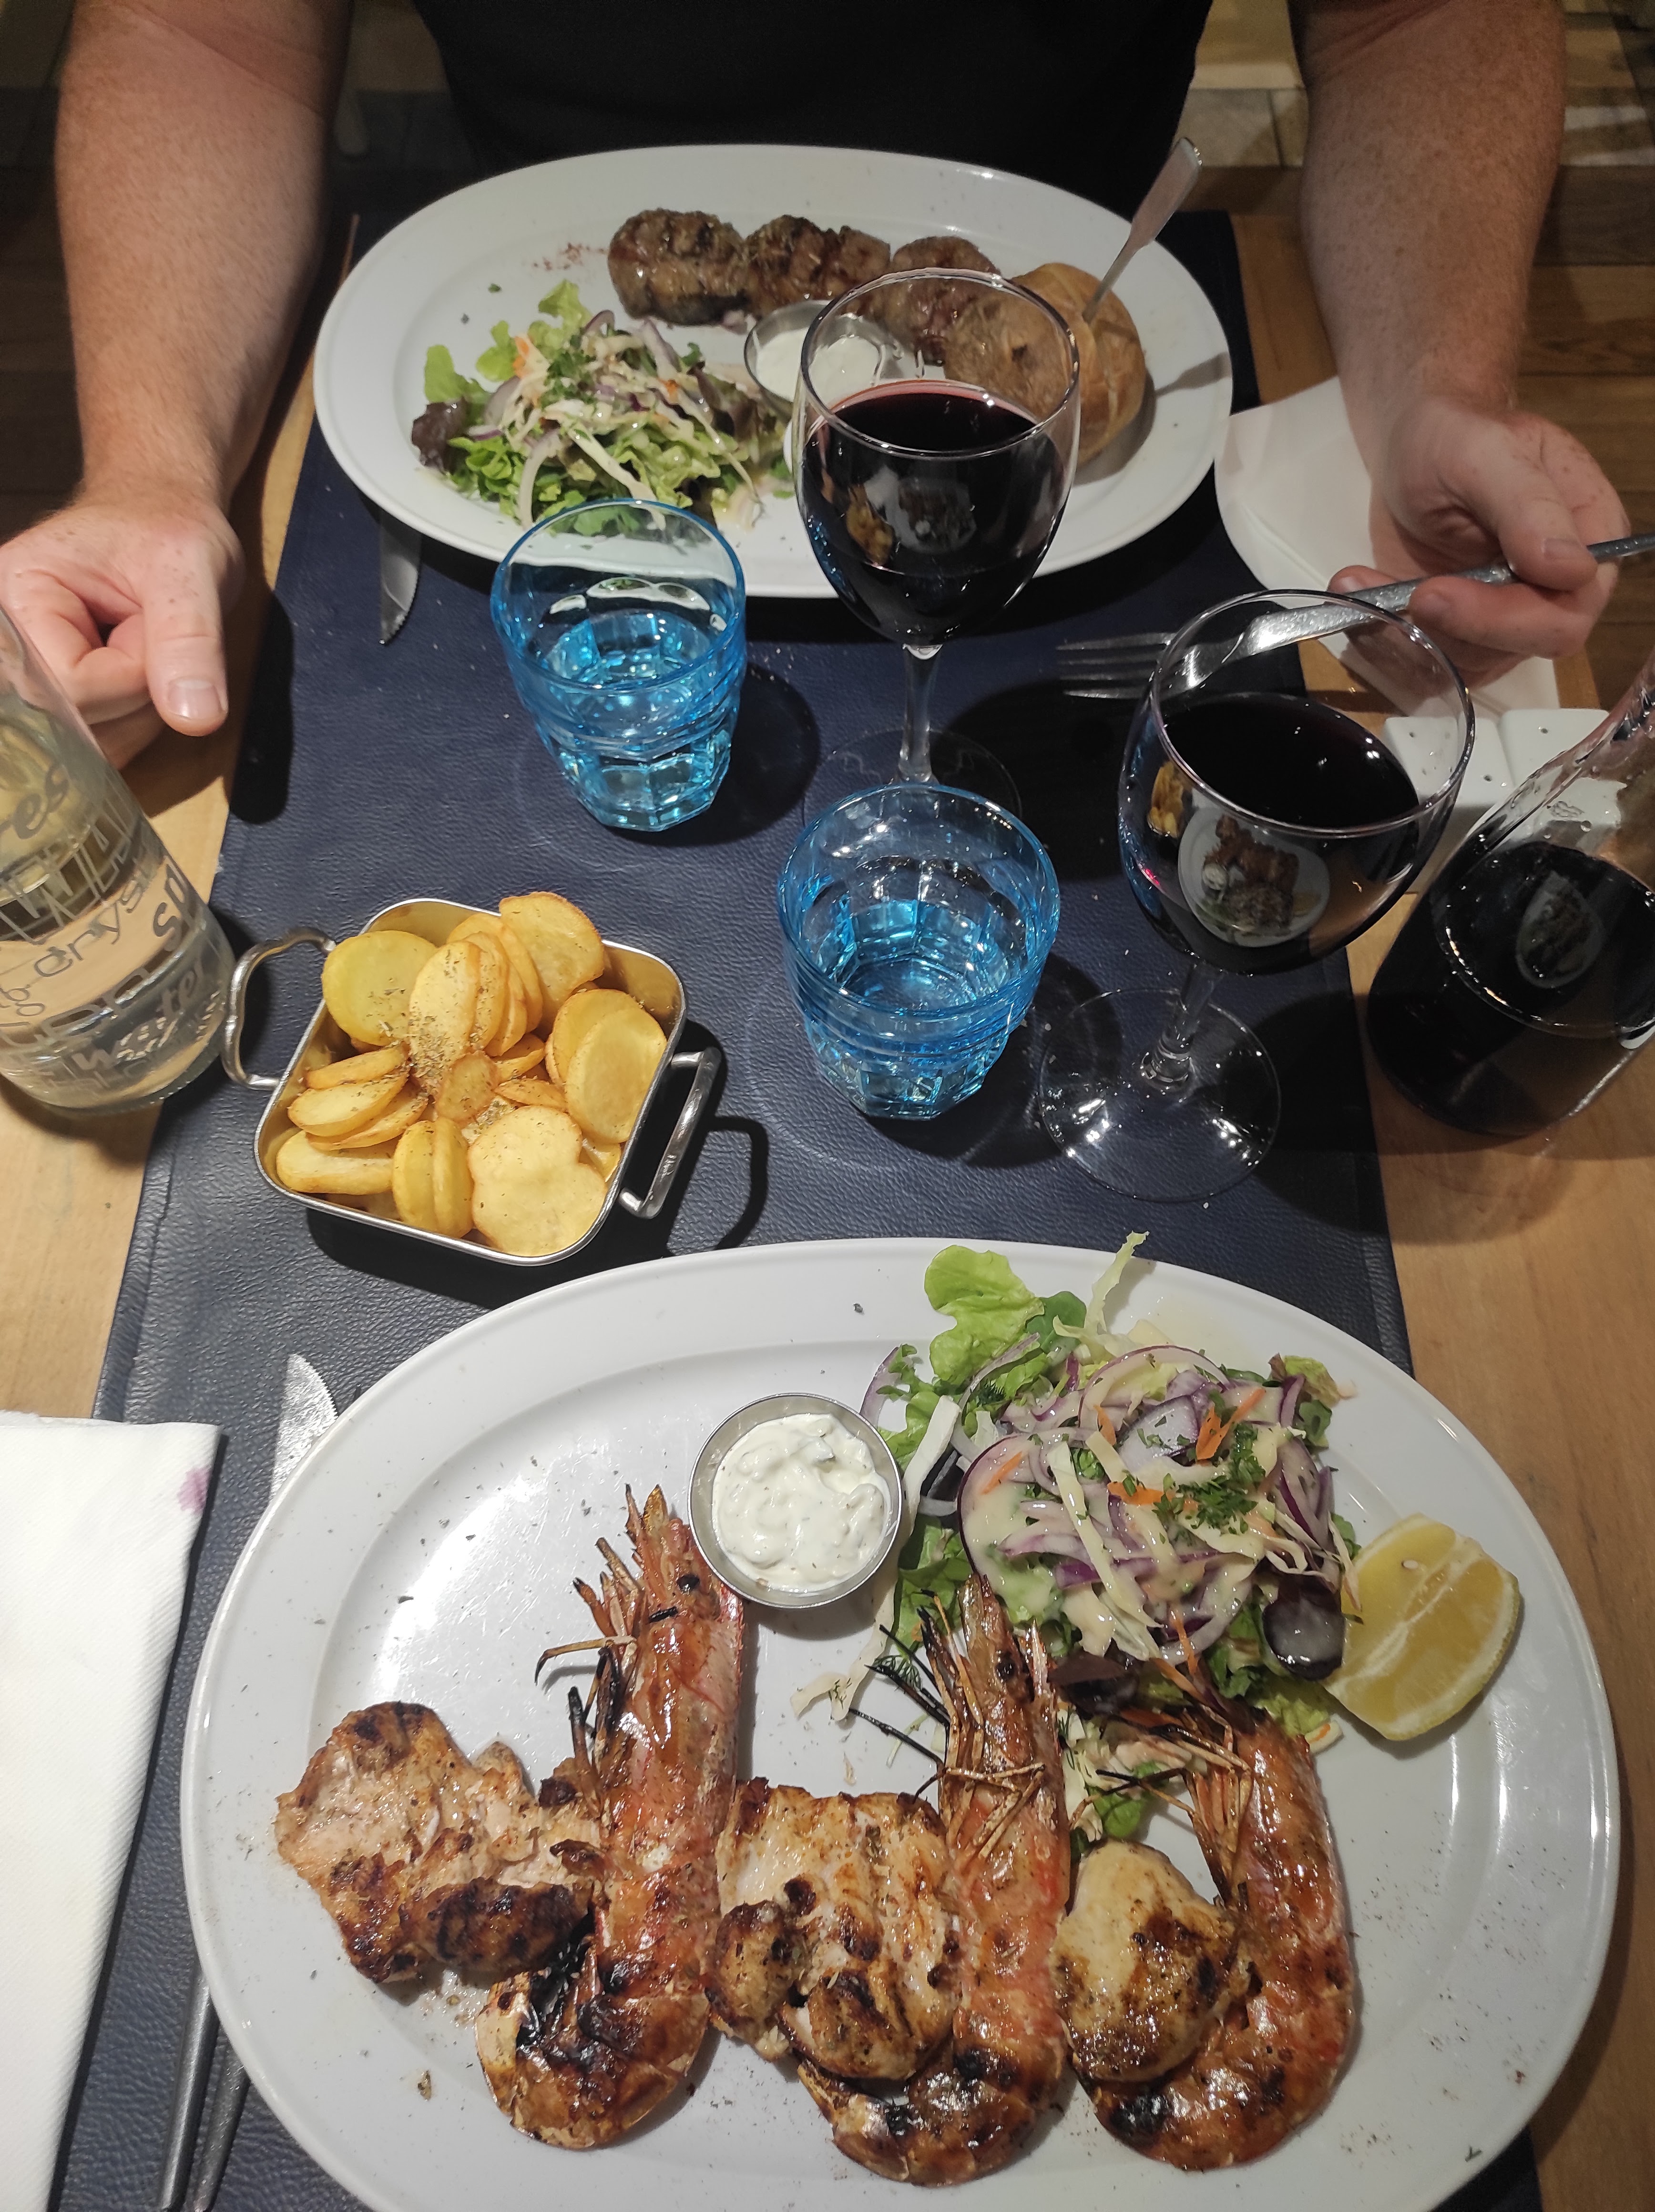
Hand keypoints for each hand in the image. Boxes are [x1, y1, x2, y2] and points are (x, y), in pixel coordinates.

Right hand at [0, 491, 243, 767]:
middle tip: (146, 630)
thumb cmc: (165, 530)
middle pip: (81, 723)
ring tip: (142, 646)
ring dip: (144, 709)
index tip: (148, 624)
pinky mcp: (59, 701)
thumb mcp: (190, 571)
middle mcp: (11, 642)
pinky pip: (105, 746)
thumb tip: (194, 716)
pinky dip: (139, 722)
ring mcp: (31, 675)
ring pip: (98, 744)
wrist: (161, 520)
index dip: (133, 674)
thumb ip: (189, 641)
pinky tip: (139, 674)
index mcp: (17, 594)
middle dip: (139, 692)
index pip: (73, 685)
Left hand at [1330, 394, 1627, 685]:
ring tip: (1359, 583)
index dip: (1506, 617)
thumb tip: (1569, 568)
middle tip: (1401, 595)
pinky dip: (1388, 639)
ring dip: (1411, 635)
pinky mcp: (1462, 632)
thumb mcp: (1488, 452)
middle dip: (1455, 630)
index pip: (1568, 609)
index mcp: (1589, 536)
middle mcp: (1558, 587)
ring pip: (1473, 662)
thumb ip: (1531, 507)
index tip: (1435, 591)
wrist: (1413, 446)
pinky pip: (1433, 662)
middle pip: (1525, 646)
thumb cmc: (1457, 435)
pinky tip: (1360, 595)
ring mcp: (1510, 616)